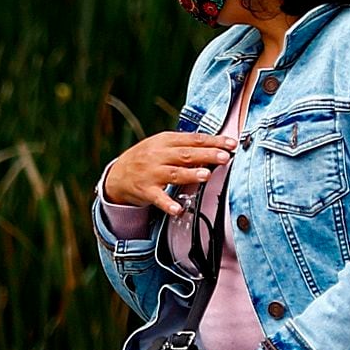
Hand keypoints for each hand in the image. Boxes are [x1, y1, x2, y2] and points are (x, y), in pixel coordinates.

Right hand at [103, 130, 235, 218]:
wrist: (117, 175)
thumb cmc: (146, 158)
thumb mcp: (162, 145)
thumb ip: (184, 145)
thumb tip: (214, 144)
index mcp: (165, 141)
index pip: (193, 139)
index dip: (213, 141)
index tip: (231, 144)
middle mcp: (158, 155)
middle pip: (185, 154)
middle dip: (207, 155)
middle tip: (224, 157)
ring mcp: (151, 173)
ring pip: (174, 173)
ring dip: (190, 174)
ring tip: (206, 175)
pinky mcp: (145, 191)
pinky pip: (158, 198)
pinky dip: (168, 204)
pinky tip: (178, 209)